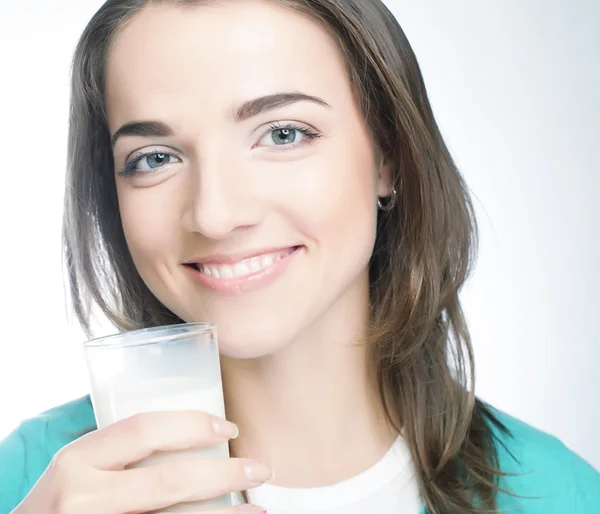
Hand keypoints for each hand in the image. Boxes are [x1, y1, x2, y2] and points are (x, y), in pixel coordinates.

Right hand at [12, 411, 270, 513]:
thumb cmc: (63, 502)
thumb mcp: (78, 468)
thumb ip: (118, 450)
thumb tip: (191, 427)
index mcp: (78, 460)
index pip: (142, 430)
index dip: (192, 425)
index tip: (229, 426)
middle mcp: (83, 497)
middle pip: (168, 482)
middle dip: (224, 474)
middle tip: (260, 468)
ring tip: (260, 508)